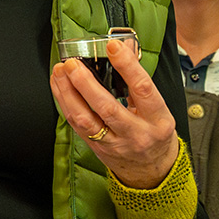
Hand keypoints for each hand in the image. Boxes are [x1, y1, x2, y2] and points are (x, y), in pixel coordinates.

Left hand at [49, 38, 178, 186]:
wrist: (152, 171)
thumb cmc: (155, 134)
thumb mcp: (159, 109)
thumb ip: (139, 82)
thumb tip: (125, 48)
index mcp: (157, 119)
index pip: (142, 89)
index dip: (127, 66)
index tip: (113, 47)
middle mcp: (136, 133)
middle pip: (108, 107)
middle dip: (86, 83)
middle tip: (73, 64)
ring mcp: (115, 144)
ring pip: (86, 119)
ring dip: (69, 93)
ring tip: (60, 72)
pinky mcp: (97, 148)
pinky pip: (77, 125)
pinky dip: (66, 103)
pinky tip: (60, 87)